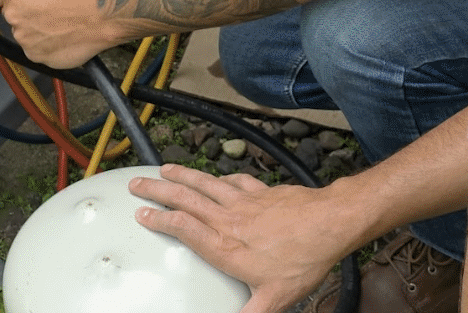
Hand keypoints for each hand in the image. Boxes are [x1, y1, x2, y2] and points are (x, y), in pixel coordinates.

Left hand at [0, 0, 119, 67]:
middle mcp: (12, 17)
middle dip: (24, 11)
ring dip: (34, 29)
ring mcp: (23, 39)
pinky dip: (44, 45)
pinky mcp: (35, 55)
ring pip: (23, 33)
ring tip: (57, 21)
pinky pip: (34, 49)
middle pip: (11, 14)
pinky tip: (60, 35)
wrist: (99, 15)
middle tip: (48, 6)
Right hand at [130, 165, 358, 312]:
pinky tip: (215, 177)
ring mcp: (244, 201)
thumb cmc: (303, 260)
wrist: (329, 223)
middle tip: (137, 183)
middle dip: (158, 191)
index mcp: (226, 247)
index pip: (183, 228)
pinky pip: (234, 181)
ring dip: (181, 175)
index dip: (159, 220)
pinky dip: (220, 178)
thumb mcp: (275, 297)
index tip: (141, 214)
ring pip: (205, 184)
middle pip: (185, 199)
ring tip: (163, 169)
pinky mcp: (261, 191)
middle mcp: (229, 220)